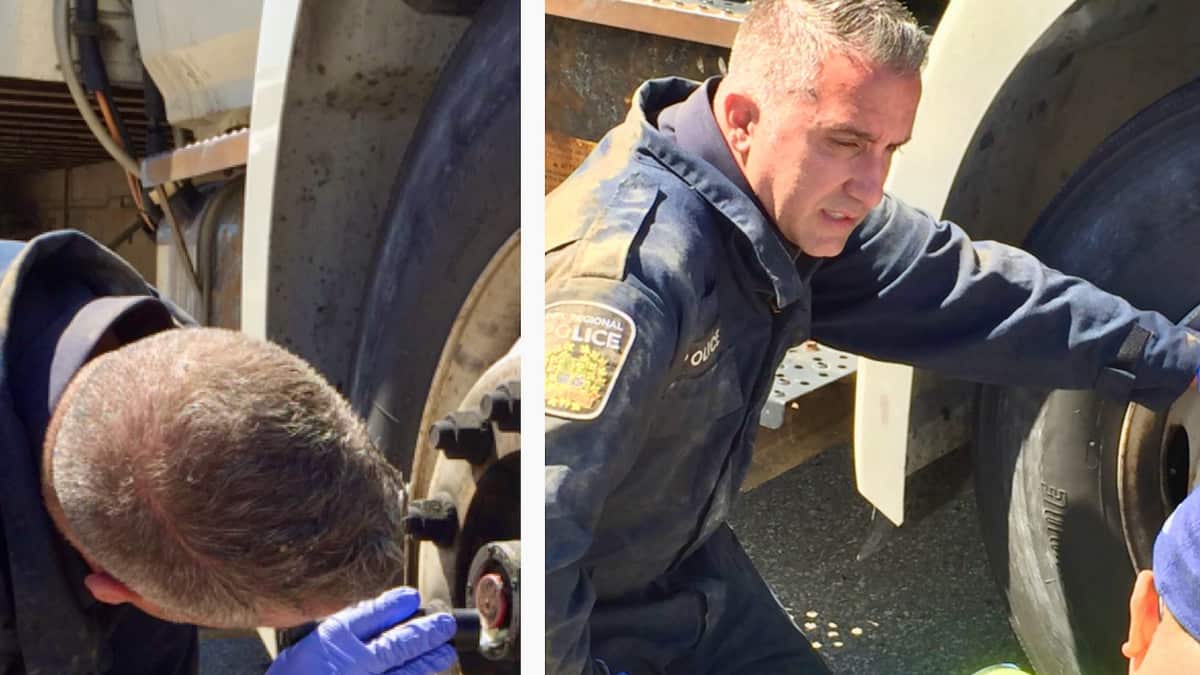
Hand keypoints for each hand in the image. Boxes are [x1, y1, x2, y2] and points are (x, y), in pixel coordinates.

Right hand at [267, 588, 456, 674]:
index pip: (372, 614)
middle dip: (427, 631)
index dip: (395, 604)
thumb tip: (365, 623)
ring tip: (445, 651)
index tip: (411, 598)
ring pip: (408, 670)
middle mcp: (355, 662)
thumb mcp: (297, 651)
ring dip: (429, 659)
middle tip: (445, 625)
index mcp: (332, 641)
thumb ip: (330, 638)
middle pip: (400, 641)